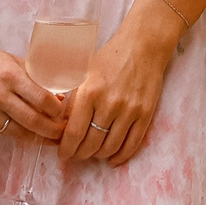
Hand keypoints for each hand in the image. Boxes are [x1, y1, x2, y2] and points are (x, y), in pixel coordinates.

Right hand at [0, 37, 65, 142]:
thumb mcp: (12, 61)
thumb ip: (34, 78)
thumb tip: (58, 96)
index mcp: (10, 76)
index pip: (42, 99)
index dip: (58, 110)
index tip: (66, 112)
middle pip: (33, 121)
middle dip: (53, 131)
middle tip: (65, 133)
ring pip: (20, 133)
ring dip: (39, 138)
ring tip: (52, 138)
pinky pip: (5, 133)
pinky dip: (19, 134)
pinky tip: (30, 134)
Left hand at [58, 1, 183, 165]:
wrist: (143, 45)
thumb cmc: (110, 57)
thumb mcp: (84, 73)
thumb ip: (72, 97)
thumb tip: (59, 124)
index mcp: (89, 92)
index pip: (73, 133)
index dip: (66, 149)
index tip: (62, 154)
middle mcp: (109, 104)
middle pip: (91, 144)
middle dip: (80, 154)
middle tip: (76, 155)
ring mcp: (129, 110)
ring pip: (110, 147)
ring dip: (98, 155)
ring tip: (93, 154)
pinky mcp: (146, 114)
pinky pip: (132, 145)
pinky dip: (120, 157)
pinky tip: (112, 159)